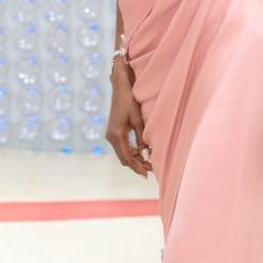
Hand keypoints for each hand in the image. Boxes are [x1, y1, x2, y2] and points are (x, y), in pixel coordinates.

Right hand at [105, 61, 151, 177]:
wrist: (120, 87)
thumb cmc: (130, 101)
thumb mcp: (138, 120)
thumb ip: (142, 139)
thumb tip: (146, 156)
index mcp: (116, 135)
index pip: (127, 158)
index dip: (138, 167)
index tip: (147, 174)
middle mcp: (111, 137)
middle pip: (124, 159)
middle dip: (137, 165)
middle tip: (151, 171)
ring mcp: (110, 135)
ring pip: (122, 154)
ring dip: (135, 160)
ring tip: (148, 164)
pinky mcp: (113, 132)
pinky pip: (122, 147)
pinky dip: (131, 152)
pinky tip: (142, 153)